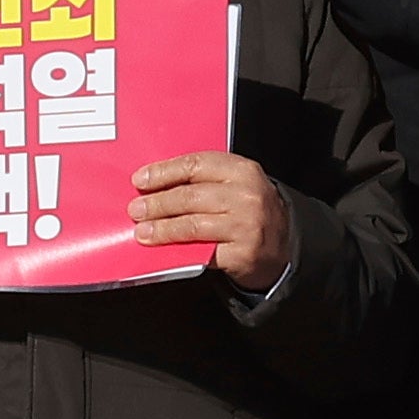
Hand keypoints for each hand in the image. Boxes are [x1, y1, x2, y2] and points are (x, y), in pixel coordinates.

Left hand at [126, 152, 293, 293]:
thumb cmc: (249, 212)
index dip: (165, 172)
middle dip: (158, 203)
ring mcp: (245, 225)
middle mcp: (246, 195)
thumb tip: (156, 186)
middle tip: (136, 209)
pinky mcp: (241, 253)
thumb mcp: (236, 186)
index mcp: (243, 170)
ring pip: (192, 224)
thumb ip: (205, 182)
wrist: (282, 247)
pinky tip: (163, 250)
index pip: (196, 164)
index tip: (140, 180)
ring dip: (162, 228)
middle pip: (191, 195)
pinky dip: (178, 250)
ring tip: (142, 232)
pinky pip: (201, 251)